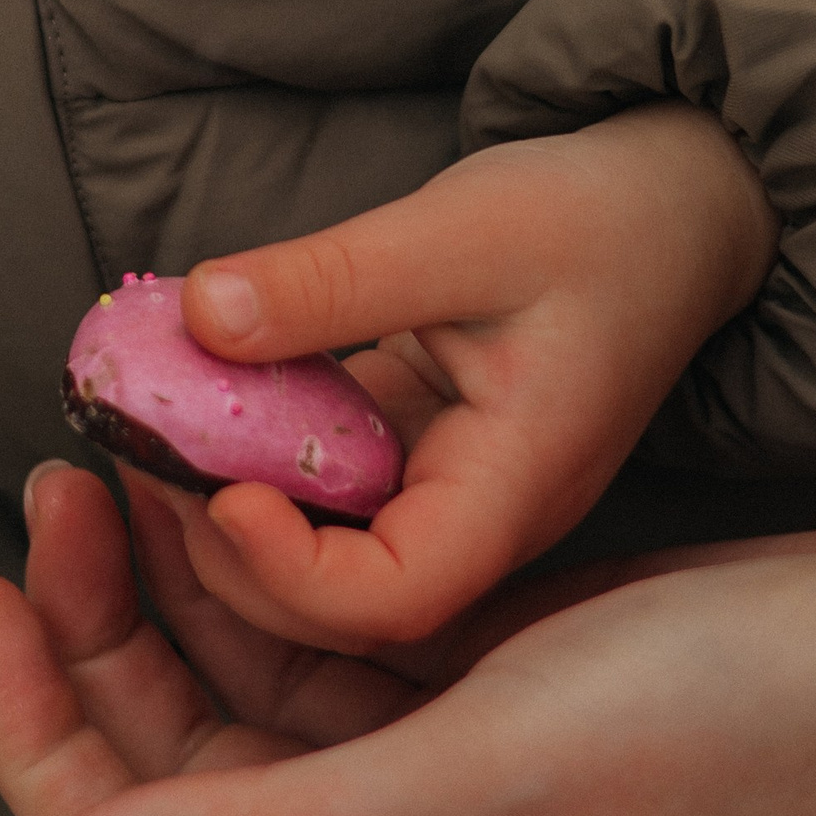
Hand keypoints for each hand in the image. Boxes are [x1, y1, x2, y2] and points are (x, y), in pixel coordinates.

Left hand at [0, 466, 815, 815]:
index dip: (25, 723)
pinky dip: (271, 540)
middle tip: (55, 472)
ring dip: (171, 564)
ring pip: (245, 662)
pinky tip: (255, 458)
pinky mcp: (498, 658)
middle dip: (87, 618)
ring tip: (132, 442)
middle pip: (166, 737)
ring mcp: (442, 737)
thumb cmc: (712, 723)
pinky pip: (332, 608)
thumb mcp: (474, 775)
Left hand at [158, 106, 776, 648]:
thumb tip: (196, 318)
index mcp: (517, 492)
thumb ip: (330, 280)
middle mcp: (479, 524)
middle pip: (334, 606)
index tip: (215, 486)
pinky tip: (192, 394)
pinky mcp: (415, 462)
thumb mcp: (463, 227)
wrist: (679, 208)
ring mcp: (446, 500)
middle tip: (135, 448)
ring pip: (314, 554)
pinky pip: (320, 490)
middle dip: (222, 547)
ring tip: (143, 419)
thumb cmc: (598, 217)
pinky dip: (251, 451)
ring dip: (220, 501)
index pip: (393, 596)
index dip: (286, 569)